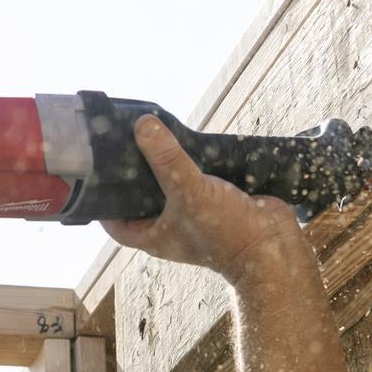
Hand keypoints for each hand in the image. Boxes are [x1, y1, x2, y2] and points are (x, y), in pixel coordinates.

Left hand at [101, 116, 303, 284]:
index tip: (97, 180)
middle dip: (137, 176)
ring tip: (154, 137)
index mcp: (155, 236)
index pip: (117, 225)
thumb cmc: (226, 233)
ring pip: (174, 187)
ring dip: (167, 166)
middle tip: (125, 146)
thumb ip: (166, 159)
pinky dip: (196, 164)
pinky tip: (190, 141)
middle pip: (144, 200)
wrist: (274, 245)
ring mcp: (196, 214)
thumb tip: (143, 126)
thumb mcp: (189, 192)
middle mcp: (172, 226)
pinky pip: (200, 180)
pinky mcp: (218, 201)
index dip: (104, 206)